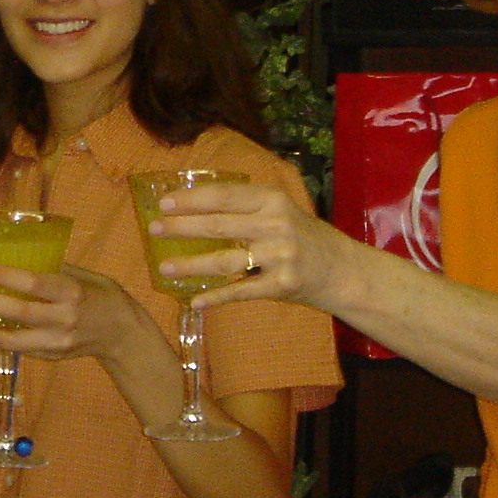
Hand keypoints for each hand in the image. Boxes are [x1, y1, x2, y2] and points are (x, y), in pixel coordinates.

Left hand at [0, 260, 159, 365]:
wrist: (123, 334)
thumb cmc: (104, 297)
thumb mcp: (86, 276)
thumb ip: (56, 270)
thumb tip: (21, 258)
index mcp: (73, 292)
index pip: (33, 284)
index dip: (5, 277)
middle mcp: (65, 319)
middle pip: (19, 312)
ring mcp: (59, 342)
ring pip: (15, 341)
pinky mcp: (54, 356)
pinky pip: (23, 349)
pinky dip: (5, 340)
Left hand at [150, 178, 349, 311]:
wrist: (344, 271)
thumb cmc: (306, 238)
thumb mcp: (282, 211)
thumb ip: (247, 206)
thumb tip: (195, 204)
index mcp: (272, 200)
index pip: (223, 196)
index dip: (190, 199)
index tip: (164, 203)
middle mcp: (275, 225)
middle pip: (217, 225)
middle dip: (180, 227)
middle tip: (154, 229)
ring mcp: (279, 256)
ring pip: (223, 260)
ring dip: (190, 265)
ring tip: (163, 268)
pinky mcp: (282, 285)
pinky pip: (241, 292)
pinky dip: (215, 297)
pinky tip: (194, 301)